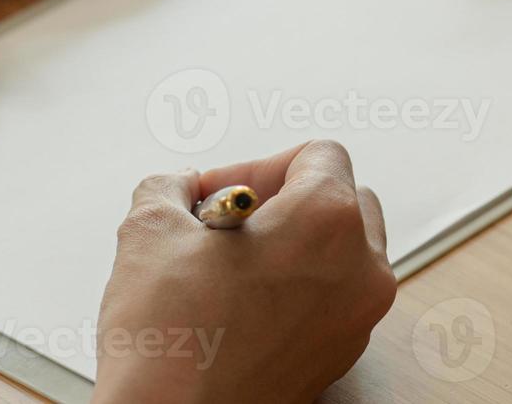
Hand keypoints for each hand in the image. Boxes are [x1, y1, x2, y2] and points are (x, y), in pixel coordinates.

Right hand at [92, 141, 396, 403]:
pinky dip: (298, 290)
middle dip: (286, 200)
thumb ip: (171, 187)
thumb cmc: (172, 346)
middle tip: (229, 223)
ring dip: (294, 244)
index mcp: (328, 221)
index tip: (219, 193)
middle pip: (344, 199)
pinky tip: (241, 304)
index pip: (320, 154)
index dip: (259, 164)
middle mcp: (361, 269)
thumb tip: (179, 188)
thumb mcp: (150, 231)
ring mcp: (356, 319)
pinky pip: (333, 300)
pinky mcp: (340, 357)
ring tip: (231, 266)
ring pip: (343, 252)